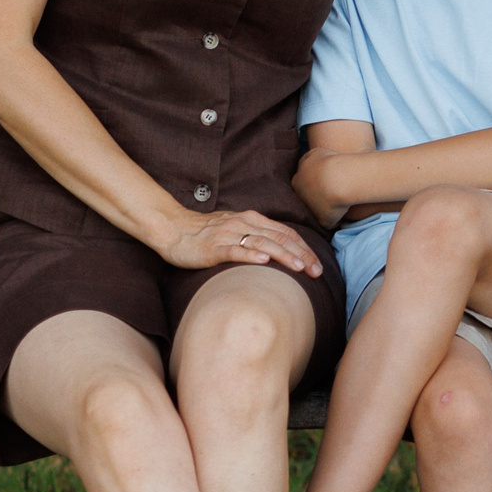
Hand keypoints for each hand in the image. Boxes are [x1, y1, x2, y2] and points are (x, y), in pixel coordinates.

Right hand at [160, 207, 323, 275]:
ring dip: (283, 255)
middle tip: (317, 272)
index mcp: (252, 219)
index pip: (285, 233)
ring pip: (262, 243)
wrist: (173, 229)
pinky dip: (251, 255)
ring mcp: (228, 234)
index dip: (304, 248)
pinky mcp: (213, 247)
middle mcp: (243, 224)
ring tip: (299, 267)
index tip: (318, 265)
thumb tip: (281, 254)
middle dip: (301, 255)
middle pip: (279, 238)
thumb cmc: (205, 233)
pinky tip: (264, 261)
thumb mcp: (236, 230)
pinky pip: (234, 250)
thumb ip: (257, 237)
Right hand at [291, 148, 346, 227]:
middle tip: (327, 189)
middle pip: (303, 182)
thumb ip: (322, 222)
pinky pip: (317, 156)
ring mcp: (304, 165)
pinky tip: (334, 165)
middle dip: (312, 186)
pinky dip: (324, 160)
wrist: (340, 181)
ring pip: (309, 169)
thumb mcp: (326, 222)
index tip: (322, 201)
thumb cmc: (333, 204)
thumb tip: (324, 224)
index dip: (311, 199)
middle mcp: (296, 179)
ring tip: (333, 177)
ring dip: (317, 173)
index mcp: (296, 195)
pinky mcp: (314, 153)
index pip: (300, 197)